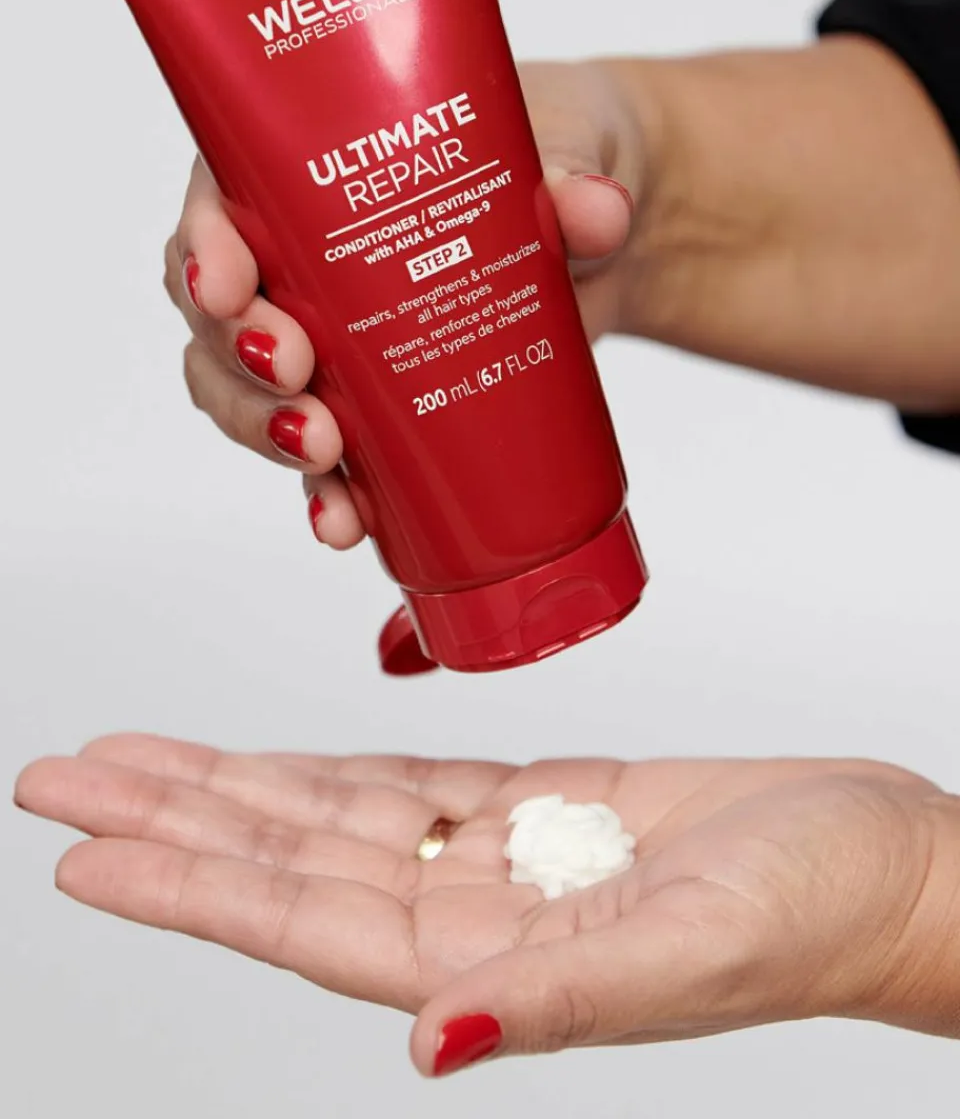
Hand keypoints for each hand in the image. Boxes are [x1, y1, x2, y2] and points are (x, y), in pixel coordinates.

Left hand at [15, 739, 959, 1073]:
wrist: (882, 860)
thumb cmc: (815, 908)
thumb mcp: (695, 953)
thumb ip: (559, 999)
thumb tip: (435, 1044)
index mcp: (495, 963)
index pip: (299, 922)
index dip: (187, 882)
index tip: (83, 848)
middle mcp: (474, 916)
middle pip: (283, 861)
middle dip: (167, 818)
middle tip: (57, 778)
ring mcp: (499, 860)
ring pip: (325, 817)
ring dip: (225, 787)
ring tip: (128, 759)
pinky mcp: (537, 808)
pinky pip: (401, 786)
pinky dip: (321, 769)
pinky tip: (263, 763)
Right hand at [163, 61, 643, 548]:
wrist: (596, 239)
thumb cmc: (548, 159)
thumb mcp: (563, 148)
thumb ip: (575, 175)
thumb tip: (594, 210)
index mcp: (304, 167)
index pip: (220, 202)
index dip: (205, 248)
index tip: (231, 286)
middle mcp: (296, 256)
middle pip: (220, 313)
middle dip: (237, 356)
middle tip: (296, 373)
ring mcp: (327, 339)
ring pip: (246, 393)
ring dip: (265, 430)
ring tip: (322, 453)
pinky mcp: (370, 404)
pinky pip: (322, 458)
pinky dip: (326, 494)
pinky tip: (347, 521)